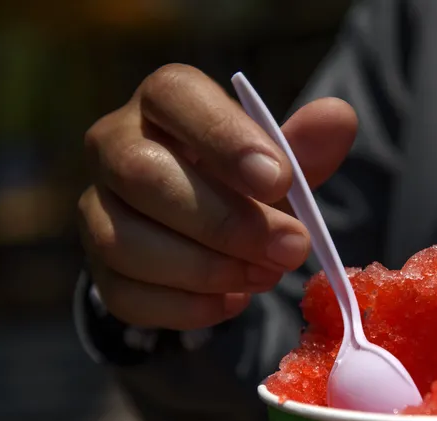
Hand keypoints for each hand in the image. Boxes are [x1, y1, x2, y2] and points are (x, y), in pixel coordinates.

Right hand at [79, 64, 356, 329]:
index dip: (225, 139)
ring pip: (126, 242)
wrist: (197, 229)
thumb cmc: (239, 183)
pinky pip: (127, 296)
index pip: (175, 96)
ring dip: (207, 269)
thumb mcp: (275, 162)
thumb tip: (340, 118)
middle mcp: (113, 146)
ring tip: (264, 276)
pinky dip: (188, 307)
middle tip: (290, 249)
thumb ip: (304, 147)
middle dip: (225, 221)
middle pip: (143, 175)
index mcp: (161, 102)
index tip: (279, 180)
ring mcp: (96, 209)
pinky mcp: (99, 268)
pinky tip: (232, 301)